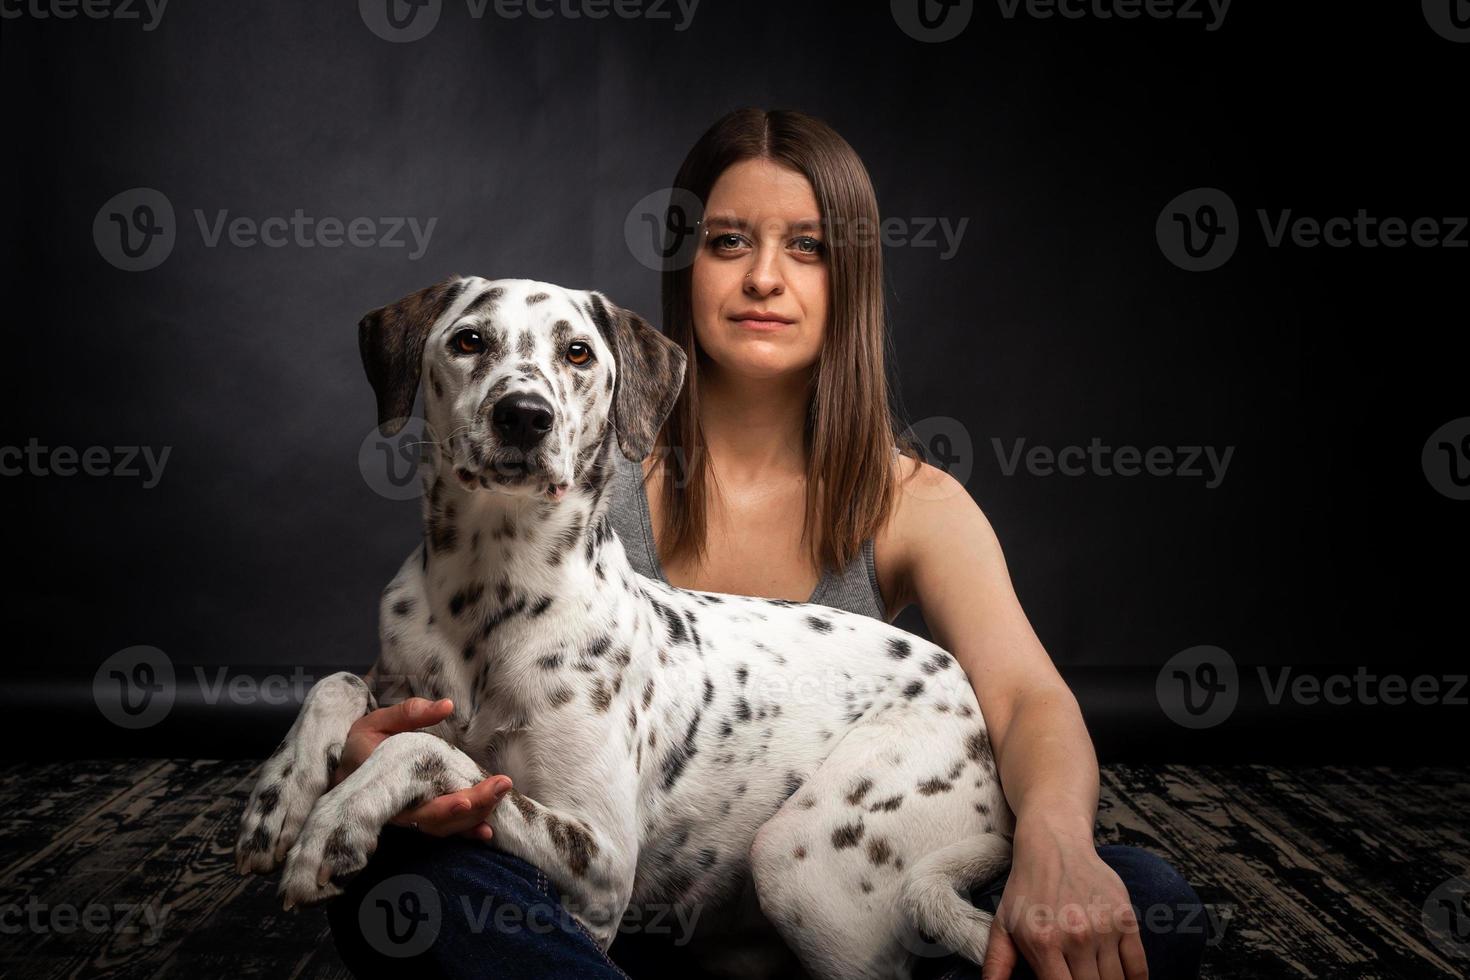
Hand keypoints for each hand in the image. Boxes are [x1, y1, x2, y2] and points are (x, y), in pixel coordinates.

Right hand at [332, 697, 512, 841]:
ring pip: (445, 827)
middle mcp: (400, 809)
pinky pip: (444, 829)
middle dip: (475, 805)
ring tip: (501, 795)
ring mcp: (411, 817)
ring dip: (476, 816)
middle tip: (502, 785)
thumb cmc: (362, 744)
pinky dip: (465, 831)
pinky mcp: (420, 816)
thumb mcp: (377, 722)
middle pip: (439, 819)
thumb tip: (446, 705)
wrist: (344, 769)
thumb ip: (409, 713)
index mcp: (388, 787)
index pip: (418, 806)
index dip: (443, 808)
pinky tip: (487, 831)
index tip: (466, 800)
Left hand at [982, 819, 1147, 979]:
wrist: (1054, 844)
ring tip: (1095, 976)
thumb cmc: (1026, 889)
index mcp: (1044, 943)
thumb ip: (998, 964)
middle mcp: (1077, 937)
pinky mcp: (1126, 919)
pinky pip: (1139, 967)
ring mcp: (1105, 928)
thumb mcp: (1003, 924)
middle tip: (1078, 978)